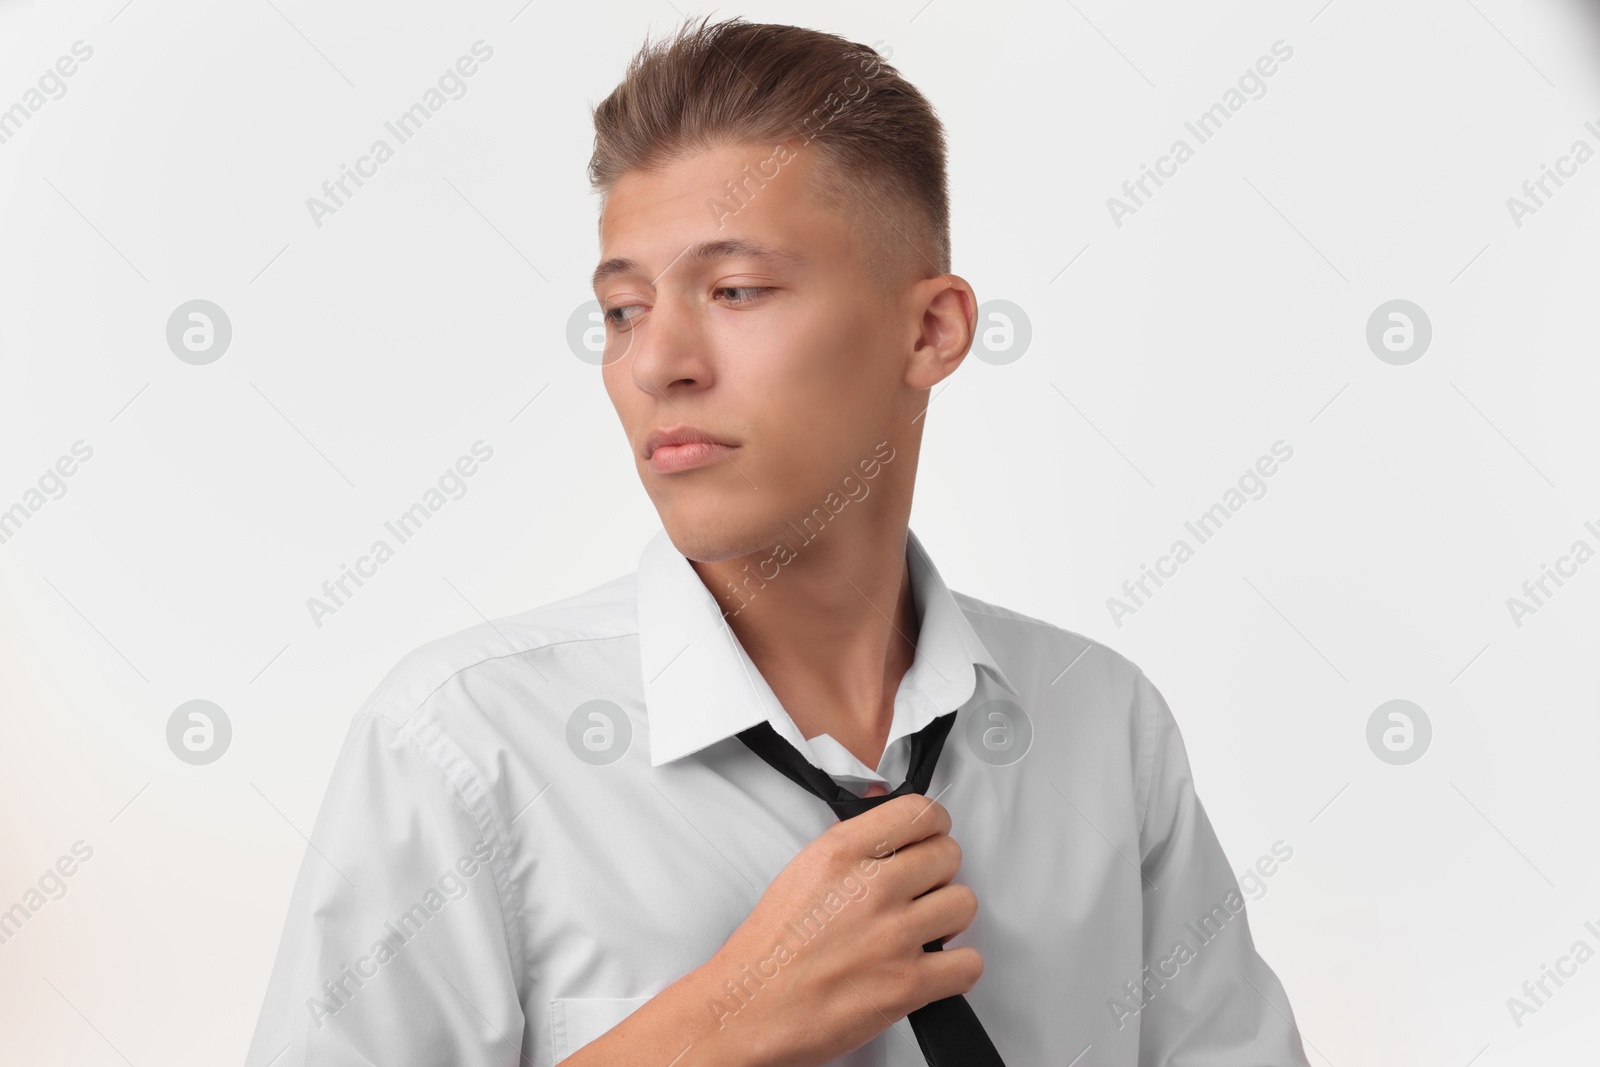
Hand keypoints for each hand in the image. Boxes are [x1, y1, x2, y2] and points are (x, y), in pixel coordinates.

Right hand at [704, 795, 982, 1066]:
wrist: (749, 1009)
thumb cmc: (770, 950)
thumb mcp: (803, 871)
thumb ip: (852, 847)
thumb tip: (890, 826)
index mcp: (841, 853)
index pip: (919, 812)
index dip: (934, 824)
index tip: (933, 835)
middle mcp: (871, 888)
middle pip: (948, 855)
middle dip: (938, 872)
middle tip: (922, 889)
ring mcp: (892, 935)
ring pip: (964, 903)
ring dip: (948, 917)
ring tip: (924, 928)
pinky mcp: (907, 984)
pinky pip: (968, 964)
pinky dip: (957, 969)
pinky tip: (934, 966)